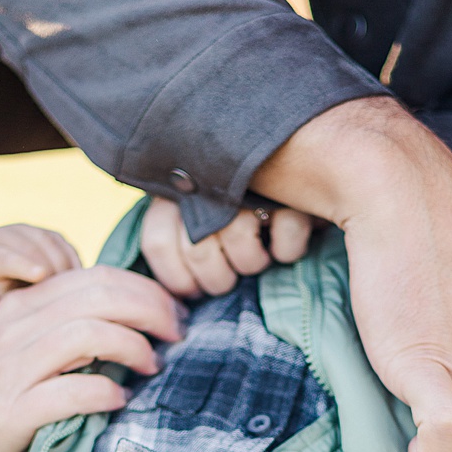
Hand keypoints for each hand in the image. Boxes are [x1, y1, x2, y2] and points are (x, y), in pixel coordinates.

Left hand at [0, 223, 82, 328]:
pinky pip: (69, 251)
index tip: (41, 276)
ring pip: (55, 248)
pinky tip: (73, 290)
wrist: (6, 286)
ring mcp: (31, 233)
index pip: (4, 256)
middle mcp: (8, 235)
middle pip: (34, 249)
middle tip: (58, 300)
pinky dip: (74, 270)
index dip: (22, 264)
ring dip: (64, 272)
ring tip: (67, 298)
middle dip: (49, 273)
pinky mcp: (52, 237)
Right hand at [0, 265, 182, 451]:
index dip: (143, 289)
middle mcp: (13, 329)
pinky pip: (69, 393)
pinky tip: (118, 401)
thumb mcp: (12, 348)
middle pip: (98, 297)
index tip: (171, 311)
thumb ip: (57, 328)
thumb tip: (122, 324)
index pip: (93, 277)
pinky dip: (103, 394)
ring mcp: (10, 370)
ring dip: (133, 348)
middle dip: (150, 310)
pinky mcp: (10, 413)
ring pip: (87, 336)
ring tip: (152, 365)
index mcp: (18, 307)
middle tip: (177, 333)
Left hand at [140, 196, 313, 297]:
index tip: (192, 291)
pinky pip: (286, 240)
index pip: (158, 242)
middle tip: (231, 274)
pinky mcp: (294, 189)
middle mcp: (208, 183)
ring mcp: (253, 183)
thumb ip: (180, 241)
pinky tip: (283, 243)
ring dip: (253, 263)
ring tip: (260, 254)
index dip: (176, 278)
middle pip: (198, 252)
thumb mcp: (200, 211)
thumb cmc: (238, 199)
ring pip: (241, 248)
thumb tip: (176, 294)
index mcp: (177, 189)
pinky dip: (288, 250)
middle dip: (217, 279)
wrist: (293, 157)